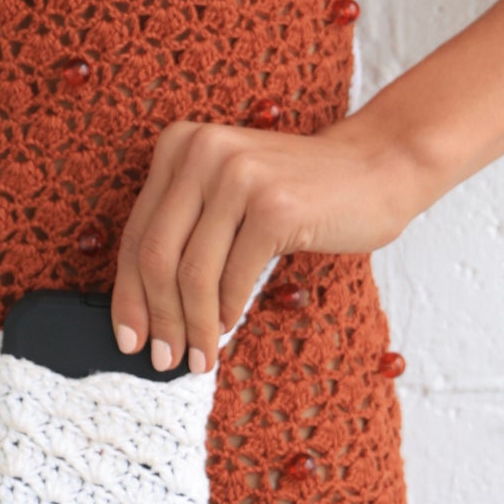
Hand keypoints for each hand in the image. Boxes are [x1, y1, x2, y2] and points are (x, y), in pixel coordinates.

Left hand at [110, 115, 423, 374]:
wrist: (376, 167)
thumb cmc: (299, 191)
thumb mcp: (228, 192)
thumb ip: (186, 229)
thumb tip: (145, 307)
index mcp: (178, 144)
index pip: (136, 232)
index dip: (127, 294)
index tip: (127, 337)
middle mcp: (202, 152)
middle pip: (155, 255)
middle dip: (156, 317)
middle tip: (162, 359)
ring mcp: (239, 176)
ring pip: (192, 273)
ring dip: (192, 326)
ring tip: (197, 358)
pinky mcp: (273, 206)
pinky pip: (234, 277)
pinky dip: (225, 312)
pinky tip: (226, 329)